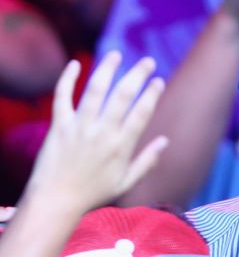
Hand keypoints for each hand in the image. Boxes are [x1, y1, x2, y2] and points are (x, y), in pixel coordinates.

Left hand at [24, 51, 166, 210]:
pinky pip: (62, 96)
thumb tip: (165, 141)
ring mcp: (79, 126)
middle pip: (123, 95)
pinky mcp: (58, 125)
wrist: (55, 200)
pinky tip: (75, 63)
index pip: (141, 112)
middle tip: (147, 61)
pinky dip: (67, 78)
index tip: (158, 80)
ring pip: (95, 90)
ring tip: (116, 55)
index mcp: (121, 146)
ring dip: (107, 69)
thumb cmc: (92, 193)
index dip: (152, 93)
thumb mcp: (125, 183)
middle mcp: (102, 132)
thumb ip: (147, 161)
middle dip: (137, 74)